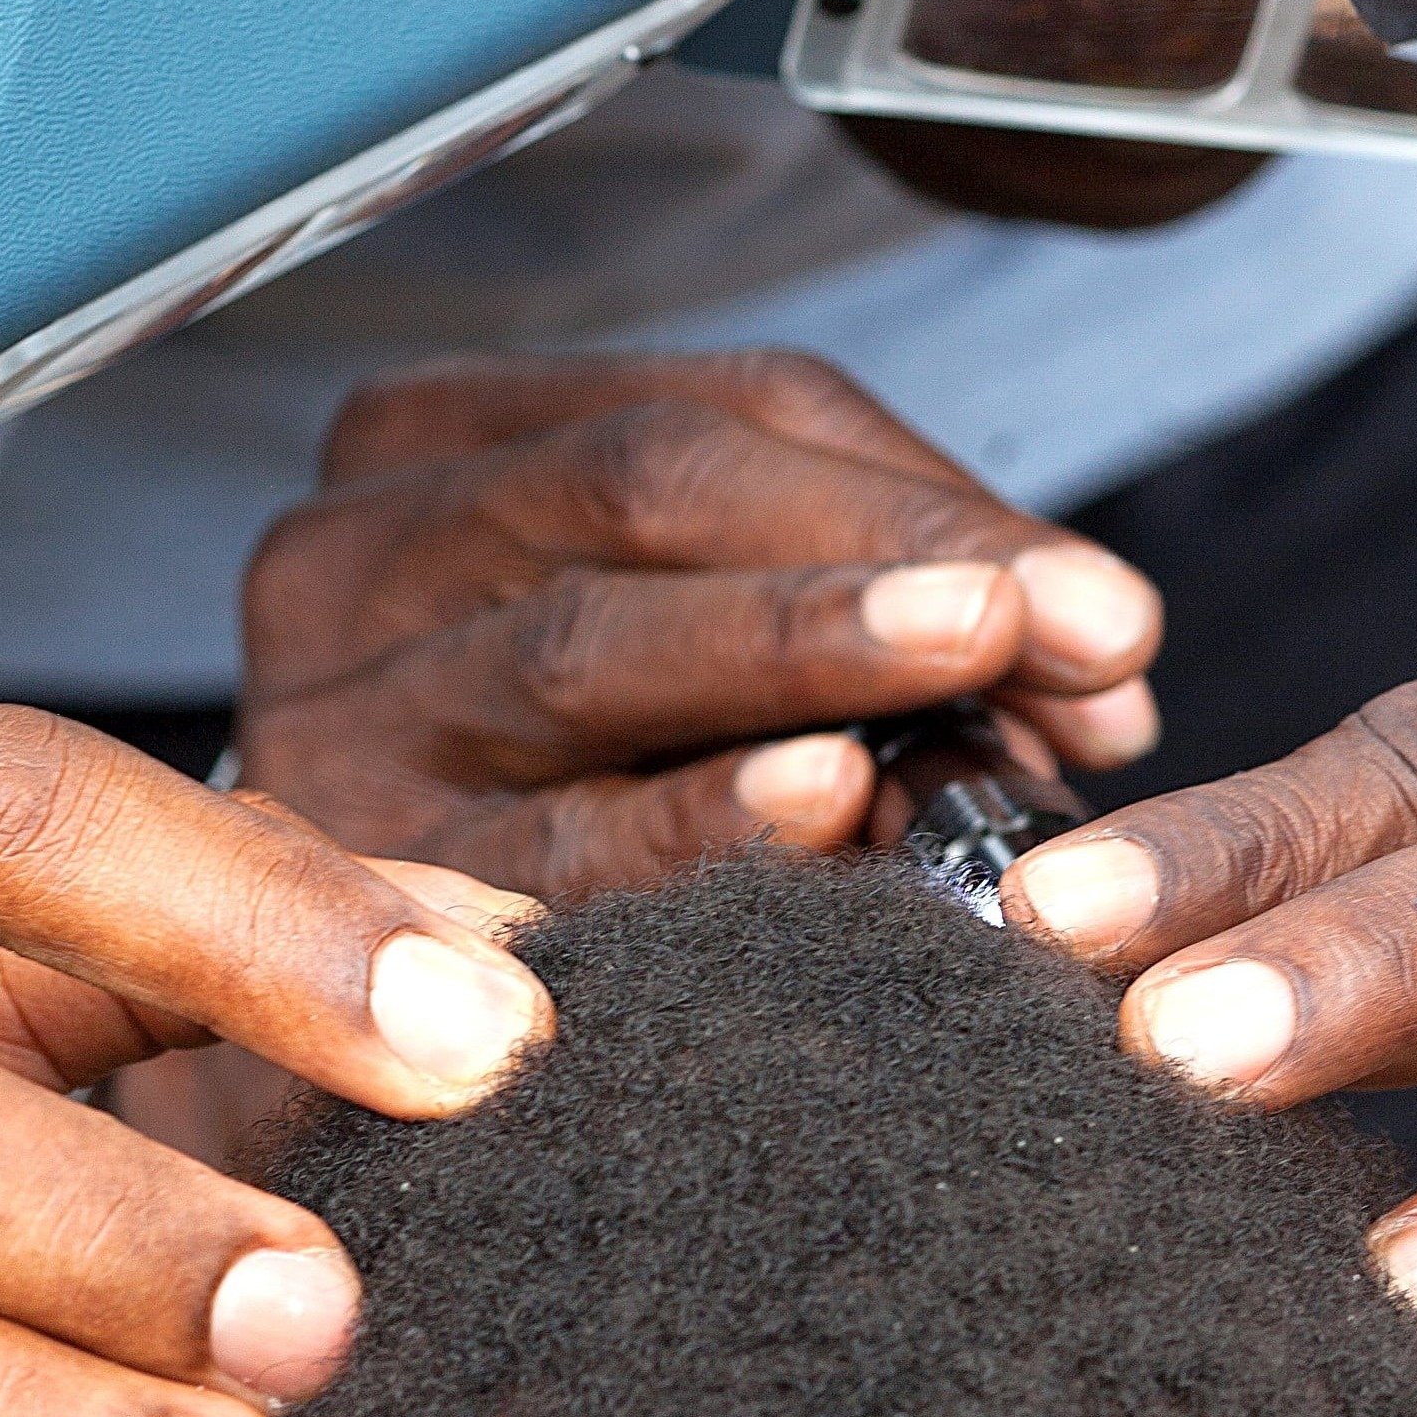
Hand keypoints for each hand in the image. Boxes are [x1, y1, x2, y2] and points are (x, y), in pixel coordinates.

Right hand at [236, 350, 1163, 893]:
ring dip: (810, 654)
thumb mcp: (664, 642)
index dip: (929, 494)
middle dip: (894, 554)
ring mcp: (337, 718)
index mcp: (442, 446)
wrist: (309, 1007)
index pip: (723, 408)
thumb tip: (1098, 673)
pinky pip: (541, 845)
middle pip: (653, 486)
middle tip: (1088, 631)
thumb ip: (846, 613)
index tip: (1107, 609)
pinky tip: (818, 807)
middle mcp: (362, 555)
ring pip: (589, 640)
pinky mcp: (342, 888)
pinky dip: (694, 821)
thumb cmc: (535, 799)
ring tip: (980, 684)